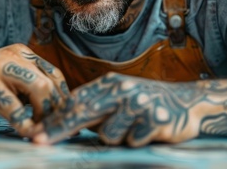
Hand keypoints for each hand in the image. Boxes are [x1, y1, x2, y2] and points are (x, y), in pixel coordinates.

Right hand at [0, 44, 69, 136]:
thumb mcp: (9, 78)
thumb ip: (29, 86)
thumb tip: (56, 107)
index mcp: (23, 53)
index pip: (54, 74)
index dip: (63, 97)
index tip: (67, 116)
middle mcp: (15, 57)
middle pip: (49, 82)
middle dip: (56, 108)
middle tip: (56, 127)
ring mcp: (1, 70)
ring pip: (38, 89)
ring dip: (45, 114)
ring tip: (42, 130)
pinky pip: (13, 107)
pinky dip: (24, 123)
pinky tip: (26, 132)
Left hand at [32, 72, 201, 146]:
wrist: (188, 100)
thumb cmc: (148, 101)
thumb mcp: (120, 97)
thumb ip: (96, 105)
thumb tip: (63, 120)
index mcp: (110, 83)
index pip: (76, 102)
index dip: (55, 118)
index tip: (37, 133)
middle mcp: (122, 90)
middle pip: (83, 113)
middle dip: (59, 130)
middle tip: (39, 143)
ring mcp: (139, 103)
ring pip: (109, 134)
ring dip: (117, 138)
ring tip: (133, 128)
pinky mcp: (155, 118)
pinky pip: (132, 141)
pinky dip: (137, 141)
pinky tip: (148, 131)